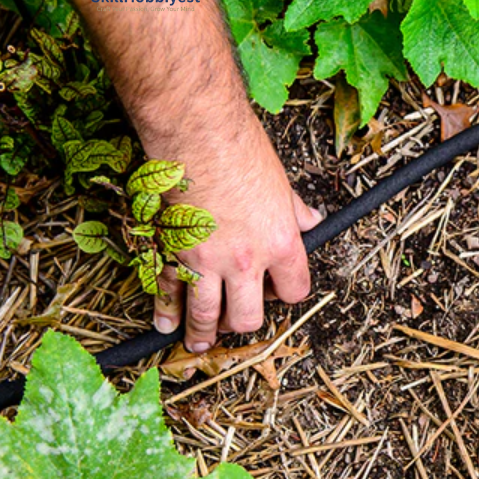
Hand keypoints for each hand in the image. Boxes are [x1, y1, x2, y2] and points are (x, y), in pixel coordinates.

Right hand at [150, 112, 321, 352]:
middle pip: (248, 317)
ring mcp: (207, 261)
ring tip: (199, 343)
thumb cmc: (243, 152)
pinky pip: (169, 294)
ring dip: (203, 334)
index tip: (276, 289)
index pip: (294, 291)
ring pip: (206, 316)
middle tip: (235, 318)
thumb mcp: (282, 184)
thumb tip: (312, 220)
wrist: (199, 135)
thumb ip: (295, 211)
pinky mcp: (173, 252)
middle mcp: (246, 261)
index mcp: (281, 245)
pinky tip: (167, 324)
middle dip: (242, 322)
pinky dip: (166, 313)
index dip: (286, 293)